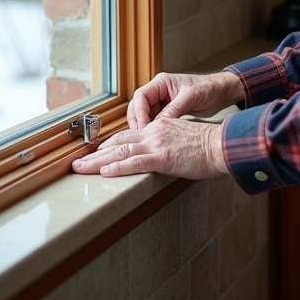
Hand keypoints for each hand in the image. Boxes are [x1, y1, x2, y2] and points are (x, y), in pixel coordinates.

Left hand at [70, 118, 228, 179]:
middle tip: (77, 163)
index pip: (128, 134)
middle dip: (95, 154)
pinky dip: (117, 167)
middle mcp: (154, 132)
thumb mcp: (185, 137)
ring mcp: (157, 144)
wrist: (223, 144)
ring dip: (97, 162)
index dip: (109, 144)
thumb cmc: (210, 145)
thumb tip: (165, 153)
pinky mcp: (163, 157)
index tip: (96, 152)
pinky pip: (135, 162)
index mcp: (159, 127)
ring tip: (80, 168)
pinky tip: (104, 172)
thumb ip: (170, 142)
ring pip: (120, 151)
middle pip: (118, 142)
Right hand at [127, 71, 243, 129]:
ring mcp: (163, 101)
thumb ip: (174, 109)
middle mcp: (159, 91)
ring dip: (144, 127)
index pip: (141, 96)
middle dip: (138, 121)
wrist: (222, 93)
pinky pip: (155, 120)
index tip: (144, 127)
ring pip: (145, 115)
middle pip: (139, 106)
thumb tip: (158, 124)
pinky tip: (156, 139)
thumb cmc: (209, 89)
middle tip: (141, 136)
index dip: (139, 113)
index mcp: (162, 82)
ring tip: (147, 140)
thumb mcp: (192, 97)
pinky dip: (153, 129)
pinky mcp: (168, 111)